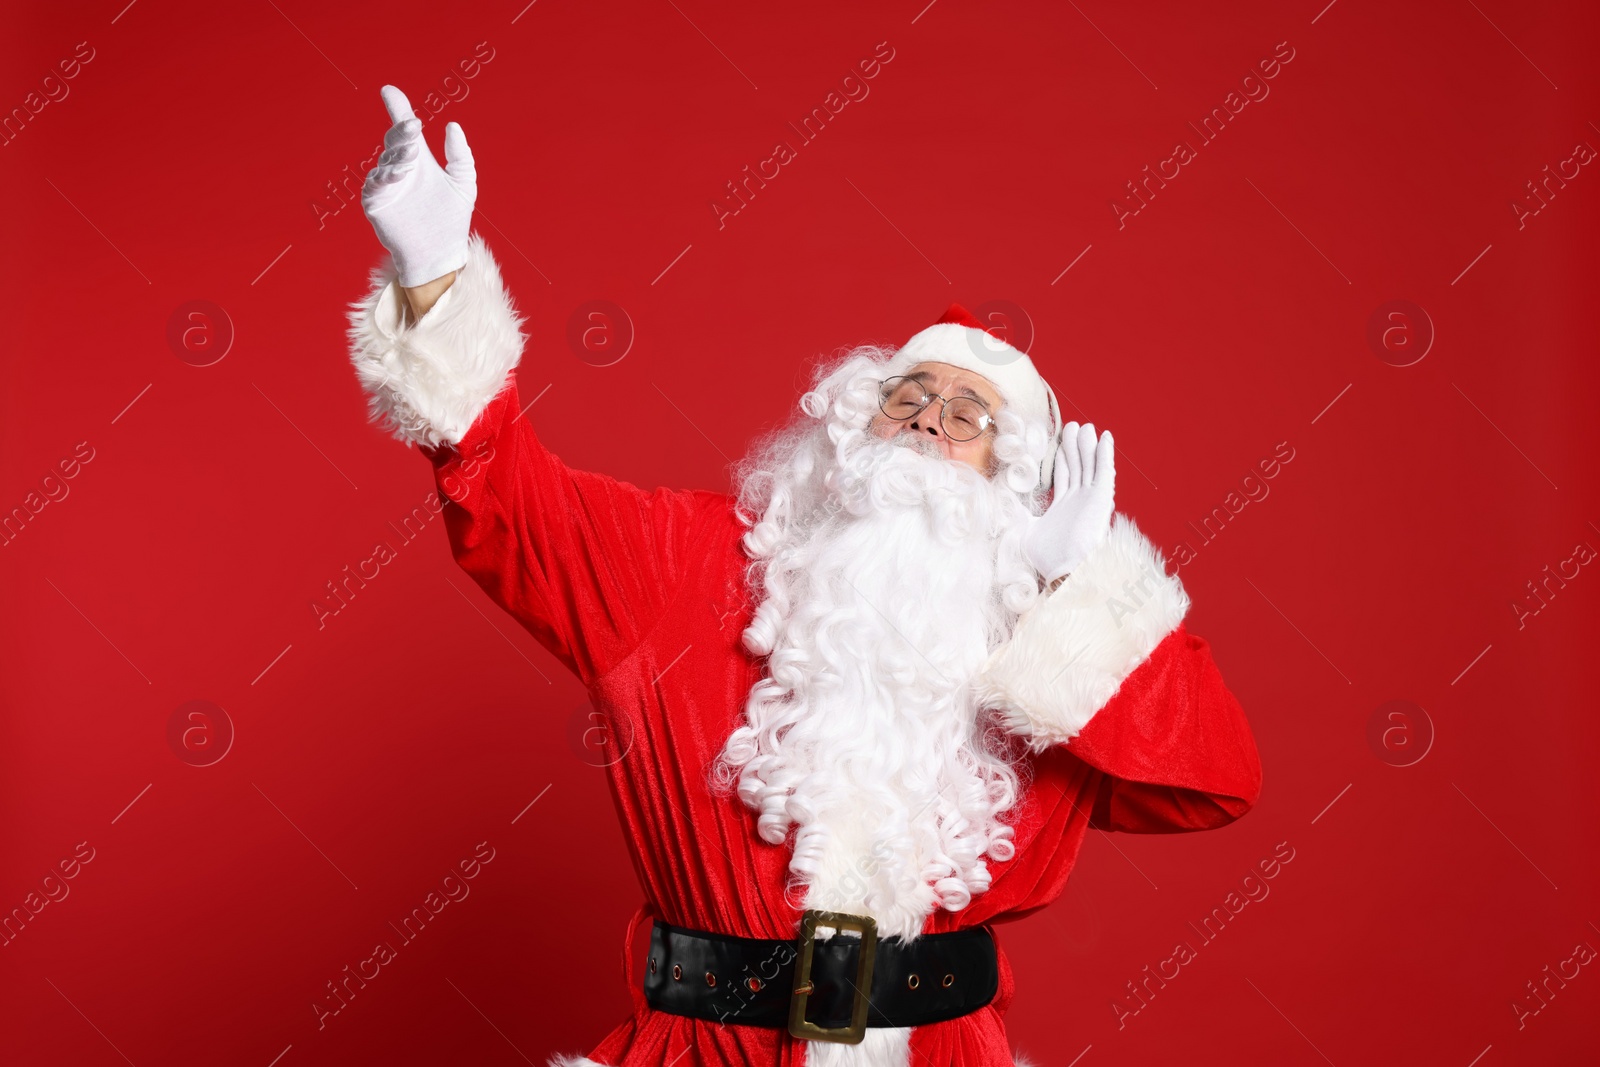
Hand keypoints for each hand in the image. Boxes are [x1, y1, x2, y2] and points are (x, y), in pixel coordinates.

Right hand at [361, 85, 476, 287]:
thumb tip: (452, 125)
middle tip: (415, 127)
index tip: (390, 91)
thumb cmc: (451, 219)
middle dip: (402, 133)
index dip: (397, 109)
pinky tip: (398, 173)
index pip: (405, 130)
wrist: (441, 253)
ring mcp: (386, 186)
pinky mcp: (376, 203)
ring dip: (398, 155)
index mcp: (418, 160)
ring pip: (386, 162)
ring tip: (413, 154)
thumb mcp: (463, 184)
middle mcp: (399, 169)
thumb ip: (460, 156)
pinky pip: (375, 186)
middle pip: (394, 141)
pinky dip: (384, 177)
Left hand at [1023, 422, 1114, 585]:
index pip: (1064, 476)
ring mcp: (1090, 499)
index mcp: (1062, 507)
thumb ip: (1016, 513)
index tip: (1059, 440)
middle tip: (1073, 426)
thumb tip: (1000, 503)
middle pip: (1078, 466)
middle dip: (1075, 446)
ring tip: (1086, 427)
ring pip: (1090, 465)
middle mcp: (1078, 501)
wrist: (1063, 569)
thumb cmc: (1045, 557)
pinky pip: (1104, 472)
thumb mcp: (1023, 530)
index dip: (1063, 457)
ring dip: (1089, 445)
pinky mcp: (1100, 499)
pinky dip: (1105, 454)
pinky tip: (1104, 437)